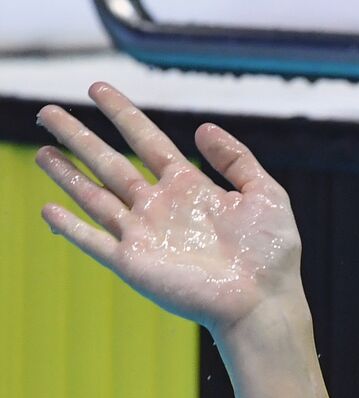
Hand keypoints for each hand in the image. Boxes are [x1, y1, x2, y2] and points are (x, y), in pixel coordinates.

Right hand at [35, 82, 303, 338]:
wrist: (263, 302)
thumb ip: (237, 159)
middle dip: (79, 137)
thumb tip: (203, 128)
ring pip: (94, 196)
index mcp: (189, 188)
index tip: (98, 88)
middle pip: (110, 163)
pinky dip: (70, 226)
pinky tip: (47, 209)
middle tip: (49, 112)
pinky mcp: (134, 263)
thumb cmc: (271, 254)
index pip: (147, 141)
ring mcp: (144, 235)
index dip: (123, 114)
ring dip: (66, 174)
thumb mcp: (266, 194)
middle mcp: (161, 208)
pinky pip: (93, 241)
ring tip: (41, 151)